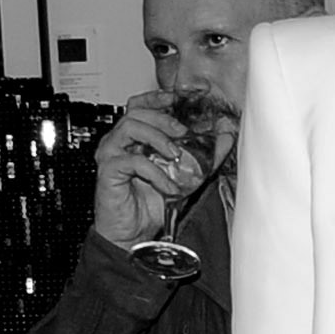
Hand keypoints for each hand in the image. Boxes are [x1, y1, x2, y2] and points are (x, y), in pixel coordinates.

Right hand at [90, 93, 206, 249]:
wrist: (133, 235)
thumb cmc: (151, 205)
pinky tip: (169, 186)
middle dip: (164, 118)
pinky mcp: (108, 170)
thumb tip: (225, 137)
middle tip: (183, 132)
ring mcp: (111, 154)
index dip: (157, 98)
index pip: (140, 105)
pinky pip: (132, 160)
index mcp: (134, 138)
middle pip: (136, 112)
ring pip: (130, 127)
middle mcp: (119, 142)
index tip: (178, 98)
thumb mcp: (185, 177)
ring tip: (176, 156)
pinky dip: (155, 172)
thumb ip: (203, 157)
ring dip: (158, 138)